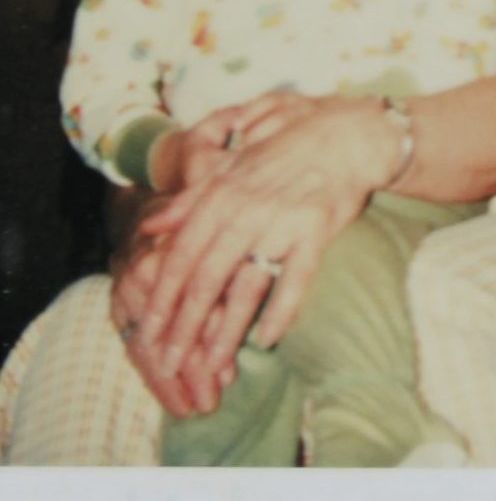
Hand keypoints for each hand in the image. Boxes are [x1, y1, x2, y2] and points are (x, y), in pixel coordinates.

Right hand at [110, 223, 234, 415]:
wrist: (158, 211)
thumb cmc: (208, 227)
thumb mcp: (226, 245)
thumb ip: (233, 284)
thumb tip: (256, 332)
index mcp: (172, 255)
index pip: (191, 313)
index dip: (209, 348)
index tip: (228, 377)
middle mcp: (142, 275)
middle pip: (166, 336)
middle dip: (189, 373)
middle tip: (209, 403)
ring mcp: (125, 293)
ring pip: (145, 348)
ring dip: (167, 383)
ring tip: (190, 408)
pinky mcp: (118, 308)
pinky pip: (133, 347)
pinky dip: (151, 375)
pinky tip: (171, 396)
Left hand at [133, 95, 399, 378]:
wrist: (345, 135)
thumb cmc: (286, 149)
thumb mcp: (232, 165)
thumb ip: (191, 199)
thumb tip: (149, 226)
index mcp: (221, 195)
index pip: (181, 256)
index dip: (161, 298)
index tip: (145, 333)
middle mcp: (246, 210)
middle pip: (206, 278)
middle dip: (183, 325)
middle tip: (169, 363)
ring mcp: (282, 220)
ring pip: (246, 285)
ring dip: (227, 330)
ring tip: (212, 365)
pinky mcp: (316, 229)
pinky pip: (296, 277)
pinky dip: (282, 309)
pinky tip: (268, 338)